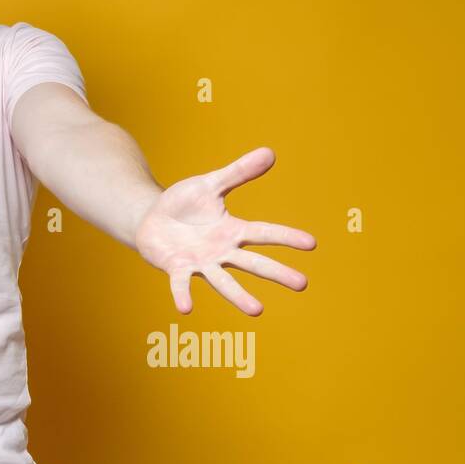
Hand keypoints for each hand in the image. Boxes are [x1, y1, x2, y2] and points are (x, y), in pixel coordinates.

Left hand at [134, 146, 315, 315]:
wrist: (151, 218)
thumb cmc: (184, 204)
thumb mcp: (210, 184)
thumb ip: (238, 173)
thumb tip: (270, 152)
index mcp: (232, 230)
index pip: (264, 232)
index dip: (286, 236)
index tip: (312, 243)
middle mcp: (221, 251)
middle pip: (253, 262)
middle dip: (276, 272)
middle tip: (302, 284)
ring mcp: (200, 262)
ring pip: (223, 281)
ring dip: (238, 296)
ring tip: (257, 311)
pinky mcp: (176, 267)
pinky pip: (180, 283)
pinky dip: (183, 294)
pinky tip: (186, 308)